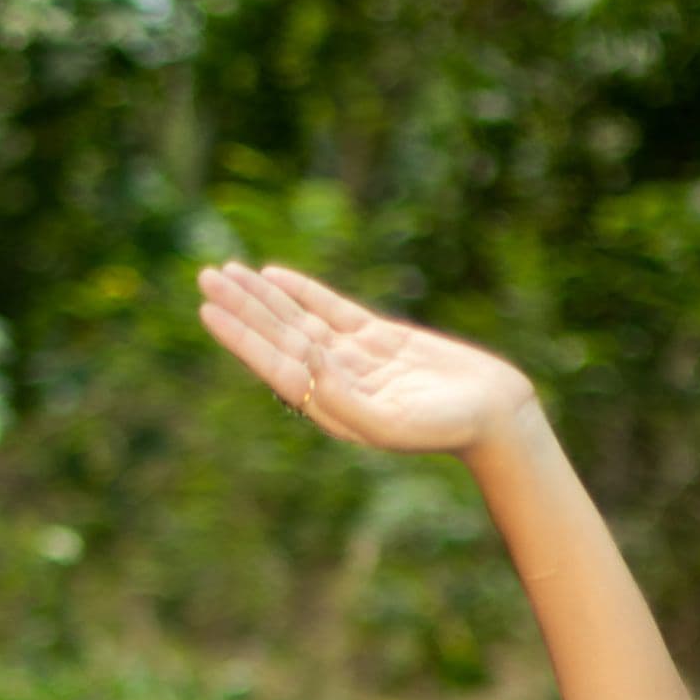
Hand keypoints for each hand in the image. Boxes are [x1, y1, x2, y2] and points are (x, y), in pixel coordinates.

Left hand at [197, 261, 536, 456]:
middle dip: (242, 307)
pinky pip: (330, 309)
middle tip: (206, 278)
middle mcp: (333, 382)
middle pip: (278, 337)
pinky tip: (273, 277)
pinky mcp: (378, 338)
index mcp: (330, 406)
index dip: (242, 336)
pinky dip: (301, 292)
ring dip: (262, 297)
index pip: (276, 364)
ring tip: (227, 273)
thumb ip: (346, 399)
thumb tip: (305, 368)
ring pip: (298, 319)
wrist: (493, 415)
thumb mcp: (392, 420)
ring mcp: (354, 358)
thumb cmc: (446, 426)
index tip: (210, 311)